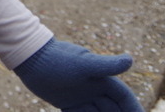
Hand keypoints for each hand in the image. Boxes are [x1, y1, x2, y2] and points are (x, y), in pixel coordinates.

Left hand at [14, 38, 142, 110]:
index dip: (134, 109)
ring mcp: (81, 96)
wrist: (30, 57)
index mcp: (102, 80)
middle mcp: (94, 89)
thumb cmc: (57, 58)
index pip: (124, 99)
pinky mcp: (68, 102)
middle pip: (113, 109)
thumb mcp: (83, 64)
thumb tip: (130, 59)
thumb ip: (106, 65)